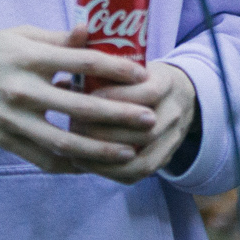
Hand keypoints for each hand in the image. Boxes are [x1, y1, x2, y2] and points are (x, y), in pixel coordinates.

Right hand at [0, 26, 155, 174]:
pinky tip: (94, 166)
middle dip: (119, 115)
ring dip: (100, 150)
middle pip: (79, 107)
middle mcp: (22, 89)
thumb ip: (58, 38)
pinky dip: (70, 165)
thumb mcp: (19, 35)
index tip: (142, 74)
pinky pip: (43, 158)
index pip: (81, 63)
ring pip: (63, 142)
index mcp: (28, 56)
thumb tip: (92, 31)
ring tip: (128, 152)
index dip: (115, 69)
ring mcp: (12, 119)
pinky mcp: (5, 140)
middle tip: (149, 119)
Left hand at [67, 61, 198, 184]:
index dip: (114, 98)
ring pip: (141, 158)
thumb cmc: (143, 78)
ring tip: (75, 150)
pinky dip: (110, 172)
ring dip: (105, 157)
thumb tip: (59, 82)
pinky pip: (138, 173)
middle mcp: (174, 113)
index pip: (147, 93)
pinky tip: (86, 164)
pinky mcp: (165, 158)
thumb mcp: (131, 65)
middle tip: (73, 126)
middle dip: (104, 131)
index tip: (84, 97)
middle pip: (144, 131)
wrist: (180, 95)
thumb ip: (101, 69)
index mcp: (167, 84)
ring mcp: (172, 140)